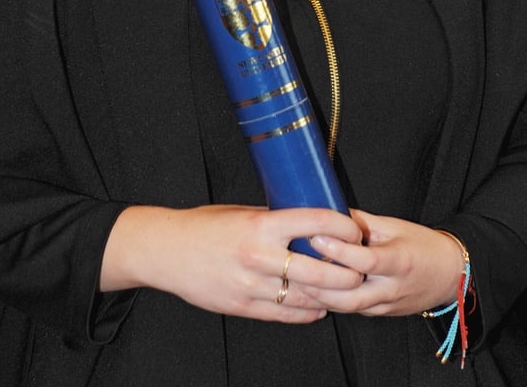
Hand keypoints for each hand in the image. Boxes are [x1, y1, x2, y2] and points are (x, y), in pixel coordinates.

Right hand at [100, 204, 364, 322]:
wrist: (166, 251)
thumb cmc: (203, 225)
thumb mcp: (240, 212)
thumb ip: (272, 219)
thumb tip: (306, 221)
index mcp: (260, 224)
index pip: (313, 222)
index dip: (341, 226)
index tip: (353, 228)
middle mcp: (259, 256)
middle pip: (318, 269)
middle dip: (347, 272)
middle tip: (360, 268)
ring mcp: (251, 285)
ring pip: (305, 296)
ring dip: (331, 295)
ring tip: (345, 290)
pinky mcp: (243, 306)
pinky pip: (285, 313)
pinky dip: (307, 311)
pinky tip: (319, 307)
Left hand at [304, 211, 465, 316]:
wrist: (451, 275)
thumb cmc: (424, 245)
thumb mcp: (395, 226)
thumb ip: (362, 221)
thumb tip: (331, 209)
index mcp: (399, 262)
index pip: (365, 261)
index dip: (339, 251)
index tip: (316, 237)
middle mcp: (392, 288)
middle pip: (351, 296)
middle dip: (320, 284)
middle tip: (297, 265)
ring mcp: (386, 305)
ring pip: (348, 307)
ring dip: (321, 296)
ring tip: (298, 278)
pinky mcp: (381, 314)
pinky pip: (352, 310)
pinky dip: (332, 301)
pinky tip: (314, 288)